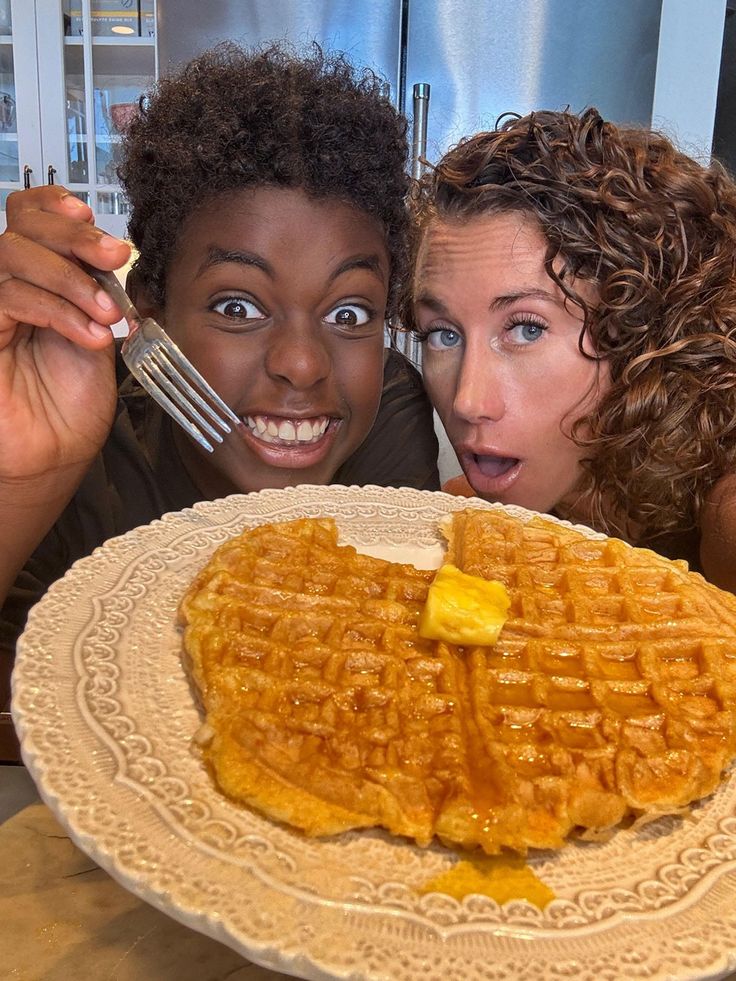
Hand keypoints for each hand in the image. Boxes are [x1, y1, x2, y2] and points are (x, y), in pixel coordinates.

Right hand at [0, 185, 130, 484]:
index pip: (28, 216)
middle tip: (114, 254)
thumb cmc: (73, 400)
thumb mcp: (98, 332)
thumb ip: (98, 290)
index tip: (93, 218)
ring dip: (71, 278)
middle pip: (20, 227)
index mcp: (35, 277)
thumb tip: (113, 250)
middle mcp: (6, 286)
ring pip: (12, 254)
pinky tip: (91, 335)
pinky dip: (58, 309)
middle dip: (74, 234)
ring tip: (108, 312)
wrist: (57, 454)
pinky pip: (10, 297)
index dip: (55, 205)